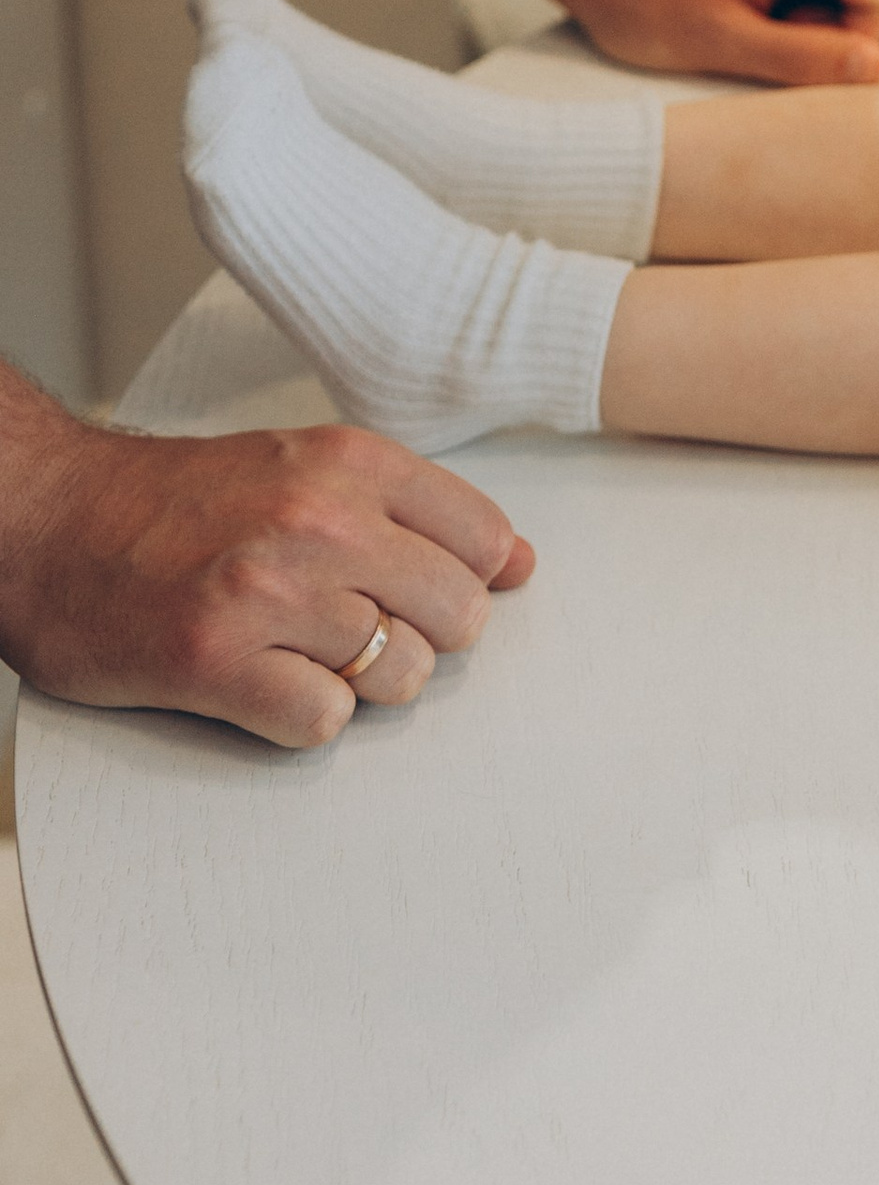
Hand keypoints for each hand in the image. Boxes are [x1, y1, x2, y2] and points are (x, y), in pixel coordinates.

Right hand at [0, 394, 533, 749]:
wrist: (52, 519)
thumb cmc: (179, 502)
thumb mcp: (305, 468)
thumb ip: (413, 511)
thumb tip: (519, 565)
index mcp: (351, 463)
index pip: (484, 539)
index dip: (466, 580)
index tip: (422, 592)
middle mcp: (321, 519)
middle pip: (459, 615)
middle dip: (422, 638)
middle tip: (352, 628)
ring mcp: (270, 592)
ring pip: (403, 677)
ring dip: (362, 683)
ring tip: (298, 652)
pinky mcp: (215, 661)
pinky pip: (324, 721)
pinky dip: (302, 717)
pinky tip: (261, 684)